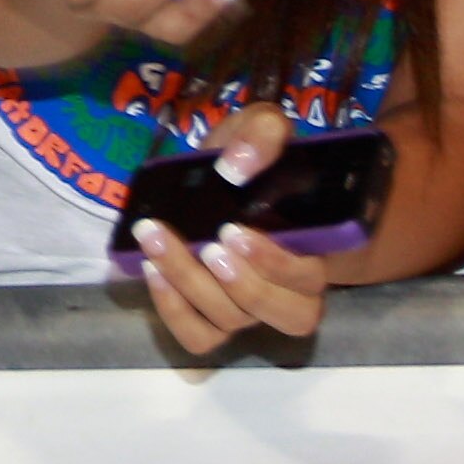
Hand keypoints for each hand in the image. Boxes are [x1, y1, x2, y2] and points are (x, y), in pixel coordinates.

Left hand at [126, 102, 334, 357]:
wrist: (227, 174)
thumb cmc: (252, 157)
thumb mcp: (262, 127)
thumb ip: (263, 133)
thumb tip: (238, 166)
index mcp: (312, 248)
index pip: (309, 279)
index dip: (277, 266)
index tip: (234, 230)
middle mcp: (287, 290)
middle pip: (276, 311)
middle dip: (239, 283)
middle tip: (206, 244)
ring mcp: (248, 308)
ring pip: (231, 321)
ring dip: (191, 285)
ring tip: (158, 243)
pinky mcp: (211, 318)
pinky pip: (198, 336)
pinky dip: (172, 310)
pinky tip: (151, 269)